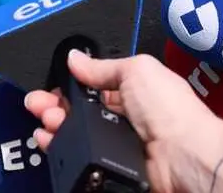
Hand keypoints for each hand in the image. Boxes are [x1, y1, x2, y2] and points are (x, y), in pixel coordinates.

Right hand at [24, 50, 215, 192]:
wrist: (184, 156)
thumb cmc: (173, 112)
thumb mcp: (136, 69)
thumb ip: (103, 65)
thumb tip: (75, 57)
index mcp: (133, 90)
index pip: (92, 86)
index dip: (69, 84)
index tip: (51, 84)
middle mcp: (124, 118)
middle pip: (78, 111)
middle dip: (54, 104)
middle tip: (38, 102)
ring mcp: (116, 144)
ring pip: (75, 133)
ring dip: (55, 124)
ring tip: (46, 119)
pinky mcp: (109, 165)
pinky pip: (79, 156)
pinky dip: (61, 148)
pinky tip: (51, 139)